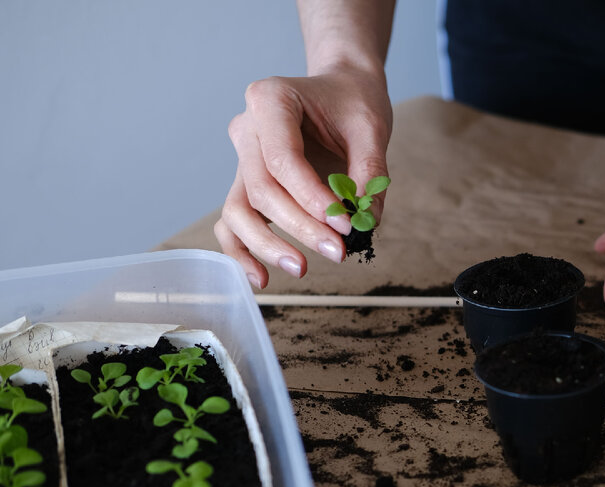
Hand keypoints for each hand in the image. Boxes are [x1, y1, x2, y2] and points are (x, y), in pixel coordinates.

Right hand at [214, 65, 392, 288]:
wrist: (341, 90)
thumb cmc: (353, 102)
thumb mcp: (371, 127)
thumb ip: (370, 171)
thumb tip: (365, 222)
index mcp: (270, 99)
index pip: (282, 160)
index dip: (312, 199)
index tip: (346, 225)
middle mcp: (247, 128)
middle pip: (261, 190)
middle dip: (299, 227)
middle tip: (338, 252)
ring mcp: (242, 158)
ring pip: (237, 210)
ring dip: (267, 245)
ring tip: (302, 269)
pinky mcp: (247, 183)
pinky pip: (233, 221)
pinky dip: (243, 250)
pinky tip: (263, 278)